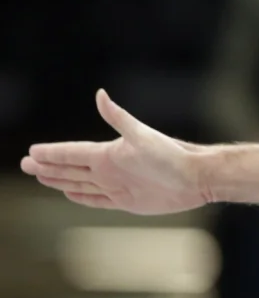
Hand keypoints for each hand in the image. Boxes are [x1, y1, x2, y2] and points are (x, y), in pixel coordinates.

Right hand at [20, 89, 208, 213]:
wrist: (195, 177)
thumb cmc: (171, 155)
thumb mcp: (142, 135)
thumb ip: (118, 118)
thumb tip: (100, 95)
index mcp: (108, 153)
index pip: (72, 153)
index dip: (52, 153)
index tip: (32, 151)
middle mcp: (110, 169)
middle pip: (70, 168)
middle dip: (47, 167)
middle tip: (25, 164)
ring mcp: (117, 185)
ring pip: (79, 183)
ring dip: (59, 180)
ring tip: (40, 176)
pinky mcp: (127, 201)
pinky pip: (97, 200)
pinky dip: (82, 197)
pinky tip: (69, 193)